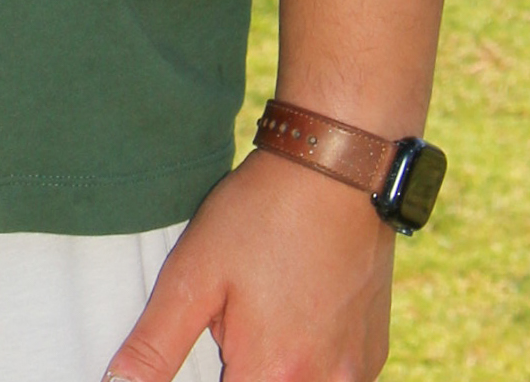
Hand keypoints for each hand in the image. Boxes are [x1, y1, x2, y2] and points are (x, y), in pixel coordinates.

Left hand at [106, 152, 395, 381]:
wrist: (338, 169)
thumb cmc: (262, 215)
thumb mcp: (195, 272)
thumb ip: (156, 344)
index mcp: (270, 372)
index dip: (212, 376)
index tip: (218, 341)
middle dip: (244, 368)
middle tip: (237, 320)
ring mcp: (353, 372)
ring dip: (277, 368)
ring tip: (267, 309)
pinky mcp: (372, 353)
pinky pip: (335, 377)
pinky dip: (311, 361)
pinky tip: (299, 311)